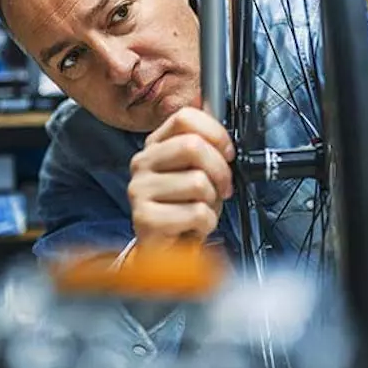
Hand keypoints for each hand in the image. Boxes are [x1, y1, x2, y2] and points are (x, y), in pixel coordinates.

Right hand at [127, 107, 234, 246]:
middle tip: (222, 188)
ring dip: (212, 202)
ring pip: (198, 182)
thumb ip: (208, 149)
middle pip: (193, 146)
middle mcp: (143, 163)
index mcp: (156, 145)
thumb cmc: (185, 209)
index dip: (215, 133)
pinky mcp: (144, 218)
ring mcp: (140, 189)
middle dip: (219, 170)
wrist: (168, 250)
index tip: (227, 153)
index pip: (185, 118)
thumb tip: (224, 134)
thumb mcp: (199, 172)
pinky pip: (195, 213)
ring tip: (201, 210)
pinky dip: (206, 223)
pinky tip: (194, 227)